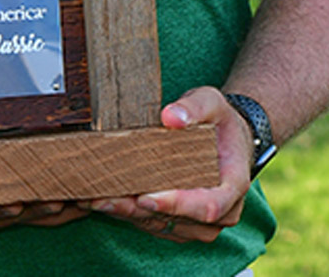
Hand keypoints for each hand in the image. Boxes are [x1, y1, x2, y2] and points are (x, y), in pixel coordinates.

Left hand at [89, 87, 251, 241]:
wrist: (226, 140)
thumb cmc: (219, 122)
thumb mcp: (212, 102)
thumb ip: (195, 107)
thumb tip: (171, 117)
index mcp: (233, 185)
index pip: (208, 206)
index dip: (177, 205)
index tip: (146, 197)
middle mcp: (222, 212)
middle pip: (179, 220)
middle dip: (138, 210)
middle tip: (102, 199)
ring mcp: (201, 222)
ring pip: (162, 225)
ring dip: (128, 215)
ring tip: (94, 199)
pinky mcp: (182, 225)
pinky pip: (154, 224)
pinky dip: (128, 214)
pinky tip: (102, 201)